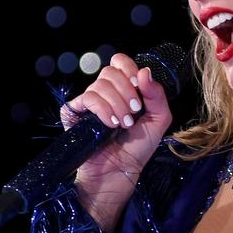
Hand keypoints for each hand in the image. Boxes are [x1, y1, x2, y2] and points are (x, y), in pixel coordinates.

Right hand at [60, 53, 172, 184]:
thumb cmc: (138, 147)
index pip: (120, 62)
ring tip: (123, 124)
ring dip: (117, 104)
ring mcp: (89, 102)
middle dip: (126, 91)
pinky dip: (103, 109)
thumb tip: (145, 71)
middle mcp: (105, 92)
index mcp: (124, 89)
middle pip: (110, 71)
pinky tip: (110, 124)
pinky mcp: (74, 112)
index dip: (129, 70)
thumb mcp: (158, 120)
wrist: (120, 170)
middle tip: (134, 111)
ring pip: (100, 85)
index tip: (139, 87)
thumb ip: (157, 95)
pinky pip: (87, 98)